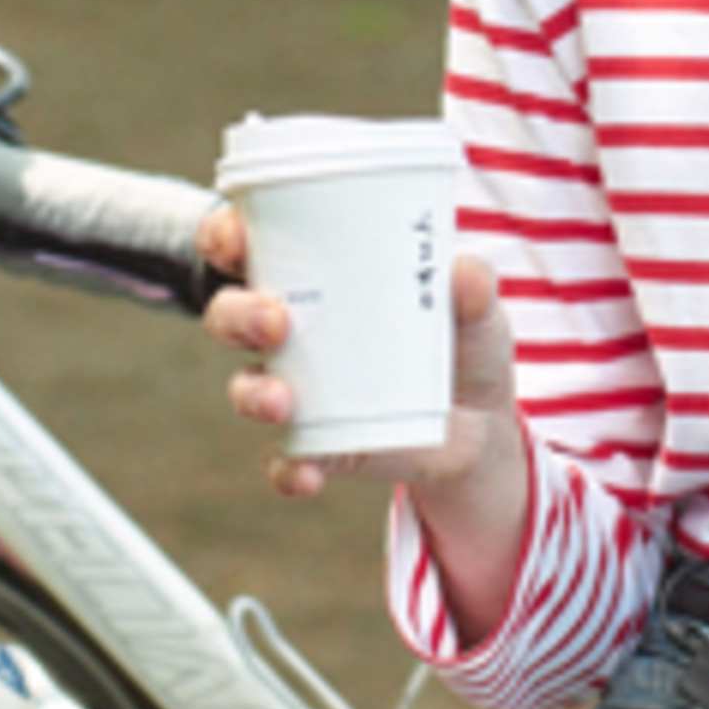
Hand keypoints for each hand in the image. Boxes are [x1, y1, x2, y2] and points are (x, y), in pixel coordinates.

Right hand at [199, 210, 531, 644]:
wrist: (484, 423)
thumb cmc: (463, 338)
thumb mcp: (477, 307)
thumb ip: (473, 286)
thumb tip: (464, 275)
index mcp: (317, 277)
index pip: (247, 246)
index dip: (224, 236)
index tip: (234, 239)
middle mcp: (293, 331)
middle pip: (230, 315)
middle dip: (238, 315)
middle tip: (275, 321)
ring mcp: (300, 390)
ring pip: (245, 387)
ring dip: (252, 392)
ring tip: (282, 401)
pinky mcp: (317, 445)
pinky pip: (284, 461)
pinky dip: (290, 468)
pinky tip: (310, 472)